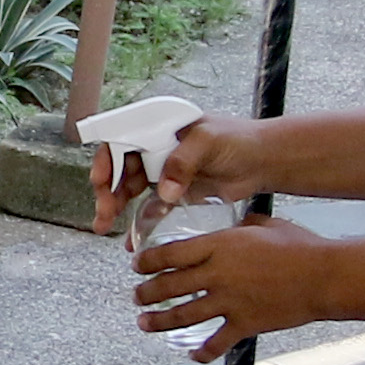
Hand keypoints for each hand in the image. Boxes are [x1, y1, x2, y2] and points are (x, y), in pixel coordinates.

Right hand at [94, 116, 261, 237]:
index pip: (121, 138)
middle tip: (104, 213)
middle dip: (108, 190)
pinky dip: (139, 221)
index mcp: (159, 127)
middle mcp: (156, 147)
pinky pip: (150, 206)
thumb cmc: (239, 140)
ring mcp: (164, 170)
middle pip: (120, 167)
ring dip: (116, 206)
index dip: (106, 159)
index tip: (101, 180)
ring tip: (106, 226)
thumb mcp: (208, 142)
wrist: (263, 162)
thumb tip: (163, 191)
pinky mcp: (174, 191)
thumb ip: (183, 162)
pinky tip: (130, 237)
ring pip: (129, 188)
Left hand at [134, 220, 332, 359]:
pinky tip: (192, 355)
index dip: (147, 261)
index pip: (170, 254)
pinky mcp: (244, 324)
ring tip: (145, 323)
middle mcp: (218, 275)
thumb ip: (242, 227)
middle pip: (168, 286)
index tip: (138, 265)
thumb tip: (235, 226)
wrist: (324, 276)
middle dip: (146, 293)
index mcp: (220, 246)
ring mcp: (230, 302)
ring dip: (159, 321)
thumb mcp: (265, 225)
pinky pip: (216, 343)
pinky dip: (202, 353)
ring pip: (182, 315)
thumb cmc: (301, 247)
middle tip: (137, 296)